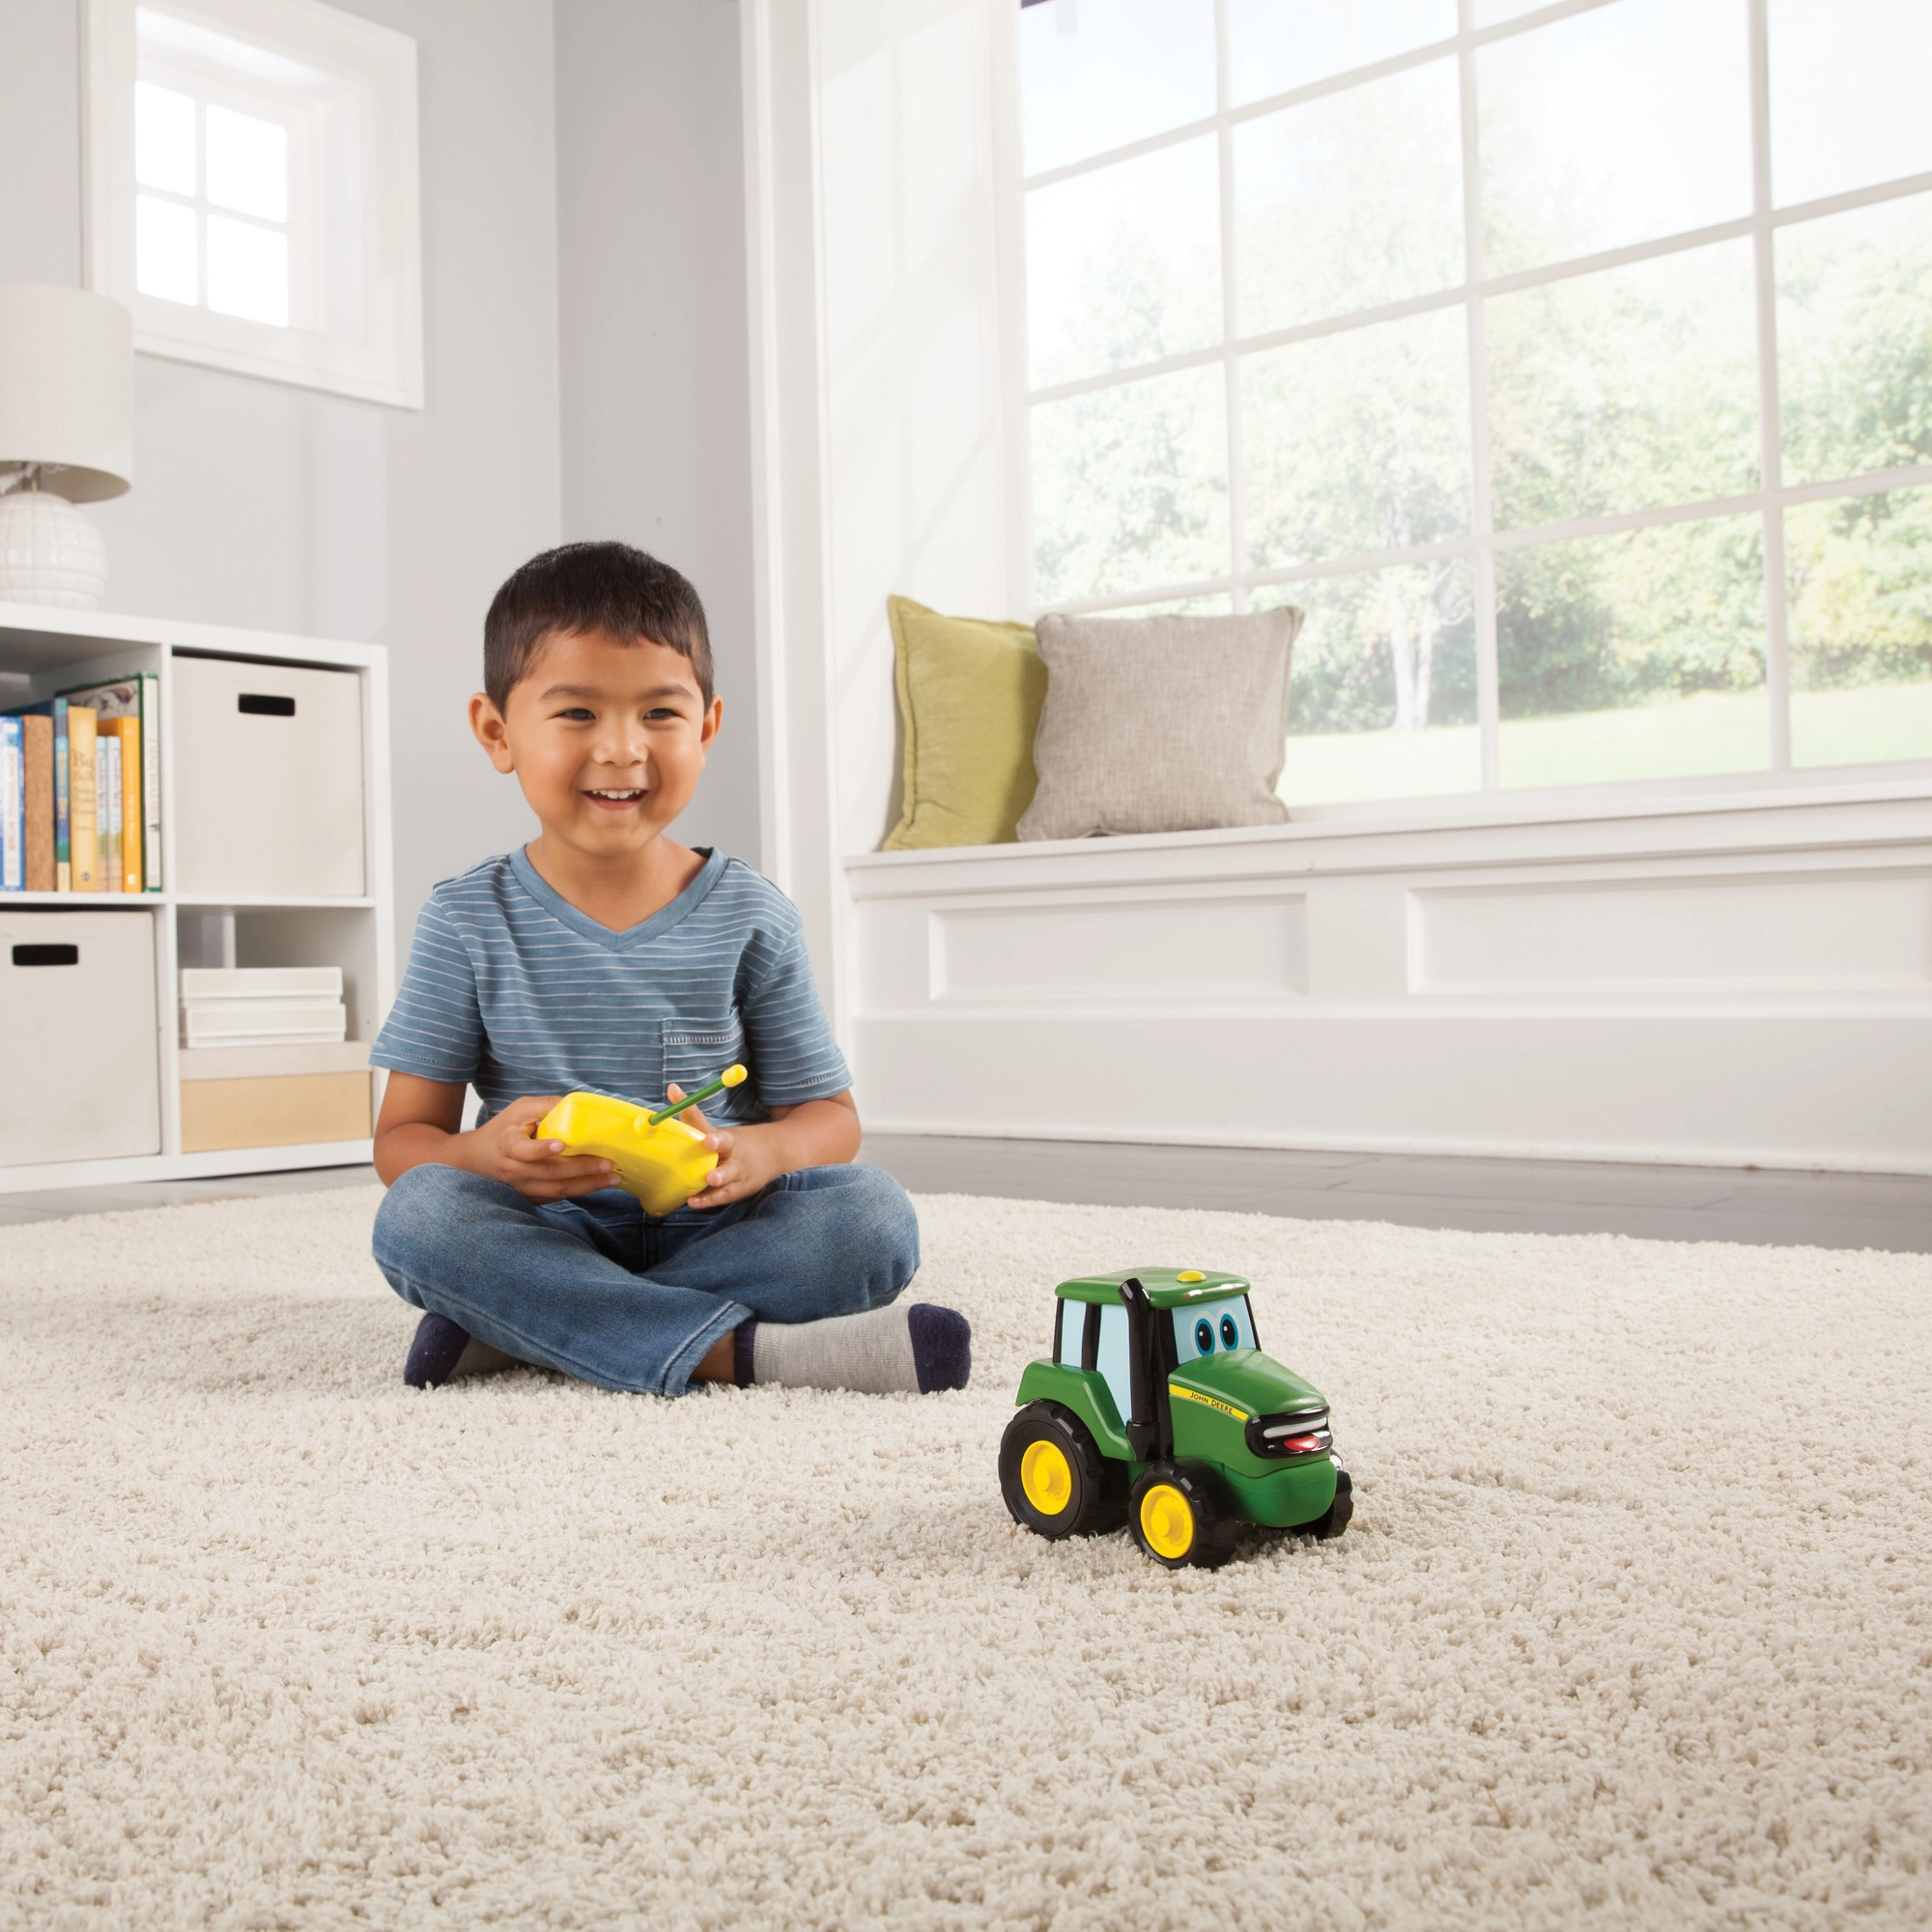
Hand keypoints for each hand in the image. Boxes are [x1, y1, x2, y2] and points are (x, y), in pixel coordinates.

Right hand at [464, 1094, 615, 1202]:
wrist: (476, 1160)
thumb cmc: (502, 1130)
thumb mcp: (519, 1110)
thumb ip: (546, 1105)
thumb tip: (576, 1104)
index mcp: (509, 1145)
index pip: (524, 1150)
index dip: (541, 1149)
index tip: (560, 1145)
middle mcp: (515, 1170)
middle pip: (550, 1173)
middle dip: (582, 1169)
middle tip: (608, 1164)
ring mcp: (523, 1187)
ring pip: (557, 1190)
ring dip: (588, 1185)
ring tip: (613, 1178)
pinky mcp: (530, 1197)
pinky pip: (558, 1197)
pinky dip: (580, 1191)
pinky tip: (600, 1184)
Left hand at [666, 1083, 785, 1209]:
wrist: (776, 1153)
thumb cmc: (735, 1144)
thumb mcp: (717, 1131)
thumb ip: (692, 1117)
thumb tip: (671, 1088)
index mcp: (725, 1136)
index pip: (705, 1122)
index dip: (695, 1115)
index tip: (686, 1106)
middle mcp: (733, 1152)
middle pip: (726, 1145)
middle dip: (718, 1143)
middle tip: (708, 1142)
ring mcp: (738, 1171)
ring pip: (729, 1173)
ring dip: (720, 1175)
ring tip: (710, 1178)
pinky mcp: (739, 1189)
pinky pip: (723, 1196)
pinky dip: (708, 1199)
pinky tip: (693, 1202)